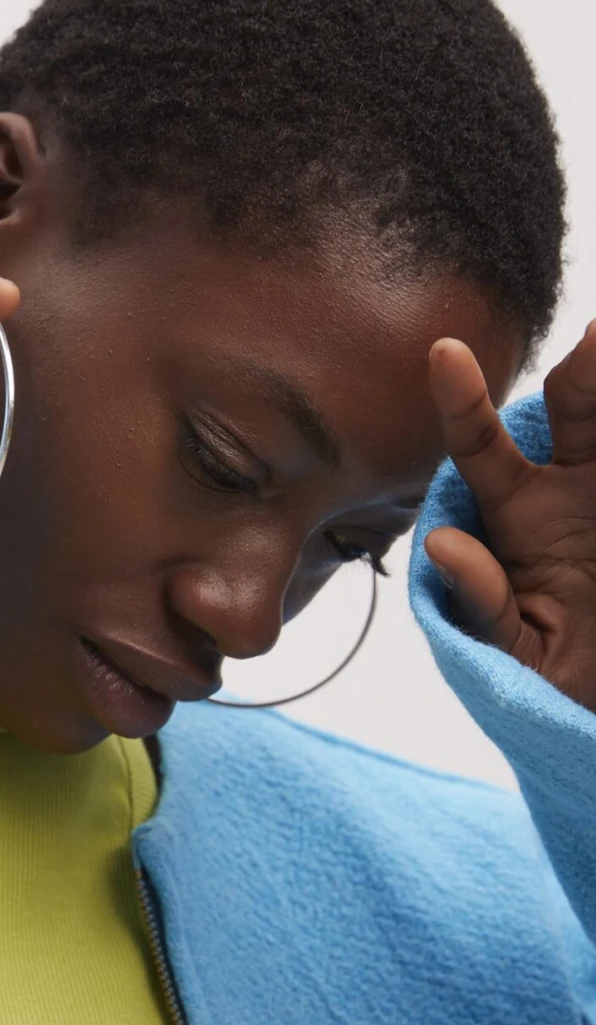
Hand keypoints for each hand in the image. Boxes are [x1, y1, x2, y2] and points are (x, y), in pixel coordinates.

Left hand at [424, 321, 595, 708]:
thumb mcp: (514, 651)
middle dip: (586, 370)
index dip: (461, 400)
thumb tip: (448, 545)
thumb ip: (482, 603)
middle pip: (576, 408)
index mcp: (517, 513)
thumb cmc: (556, 671)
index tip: (443, 352)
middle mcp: (571, 484)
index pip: (479, 446)